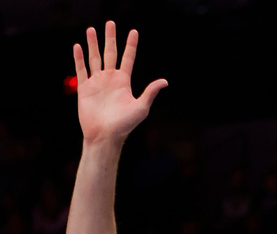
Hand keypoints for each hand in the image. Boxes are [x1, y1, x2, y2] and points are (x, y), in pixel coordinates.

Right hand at [74, 21, 166, 143]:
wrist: (105, 136)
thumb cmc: (125, 125)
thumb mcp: (141, 107)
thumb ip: (150, 92)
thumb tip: (165, 81)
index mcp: (124, 82)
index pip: (128, 59)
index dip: (131, 45)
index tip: (134, 31)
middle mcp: (110, 79)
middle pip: (110, 53)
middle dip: (110, 38)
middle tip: (110, 22)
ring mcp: (97, 83)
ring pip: (94, 58)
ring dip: (93, 44)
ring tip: (92, 29)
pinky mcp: (84, 88)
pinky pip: (81, 70)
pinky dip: (79, 58)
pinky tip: (78, 46)